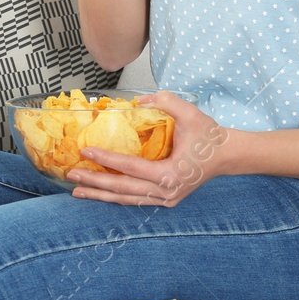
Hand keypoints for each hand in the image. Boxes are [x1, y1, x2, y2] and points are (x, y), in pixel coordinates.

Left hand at [66, 91, 229, 206]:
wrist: (226, 156)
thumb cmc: (209, 136)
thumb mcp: (190, 113)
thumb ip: (165, 102)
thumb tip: (139, 99)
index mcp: (171, 174)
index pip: (131, 167)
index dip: (106, 160)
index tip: (86, 152)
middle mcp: (166, 192)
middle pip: (123, 189)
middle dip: (95, 183)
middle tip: (72, 175)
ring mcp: (166, 199)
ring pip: (126, 199)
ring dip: (101, 195)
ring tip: (77, 191)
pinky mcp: (165, 200)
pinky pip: (135, 199)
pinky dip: (116, 196)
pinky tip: (99, 193)